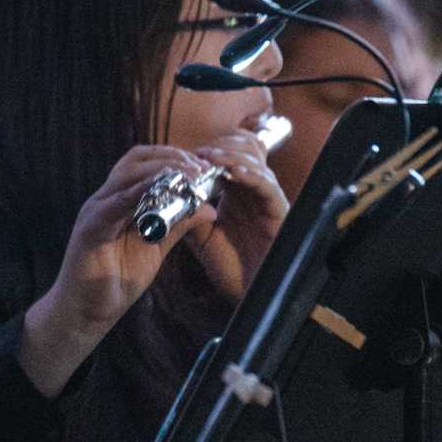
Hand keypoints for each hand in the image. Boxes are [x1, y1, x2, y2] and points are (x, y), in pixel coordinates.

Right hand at [20, 146, 216, 395]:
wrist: (85, 312)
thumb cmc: (115, 280)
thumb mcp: (156, 248)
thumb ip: (178, 226)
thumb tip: (210, 208)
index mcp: (119, 201)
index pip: (144, 163)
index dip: (174, 157)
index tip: (204, 166)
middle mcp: (105, 199)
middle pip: (136, 159)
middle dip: (171, 157)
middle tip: (200, 168)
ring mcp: (95, 211)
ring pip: (126, 175)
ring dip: (161, 171)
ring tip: (190, 177)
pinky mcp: (89, 229)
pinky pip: (115, 204)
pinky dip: (138, 193)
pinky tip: (162, 191)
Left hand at [186, 129, 290, 300]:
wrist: (251, 294)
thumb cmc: (231, 265)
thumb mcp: (202, 236)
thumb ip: (187, 214)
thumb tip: (161, 196)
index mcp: (236, 193)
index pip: (227, 156)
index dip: (208, 151)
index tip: (186, 153)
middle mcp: (253, 191)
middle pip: (244, 148)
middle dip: (220, 147)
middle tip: (199, 154)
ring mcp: (267, 199)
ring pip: (255, 161)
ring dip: (231, 156)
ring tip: (210, 157)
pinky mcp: (280, 212)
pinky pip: (267, 186)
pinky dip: (250, 176)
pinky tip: (233, 174)